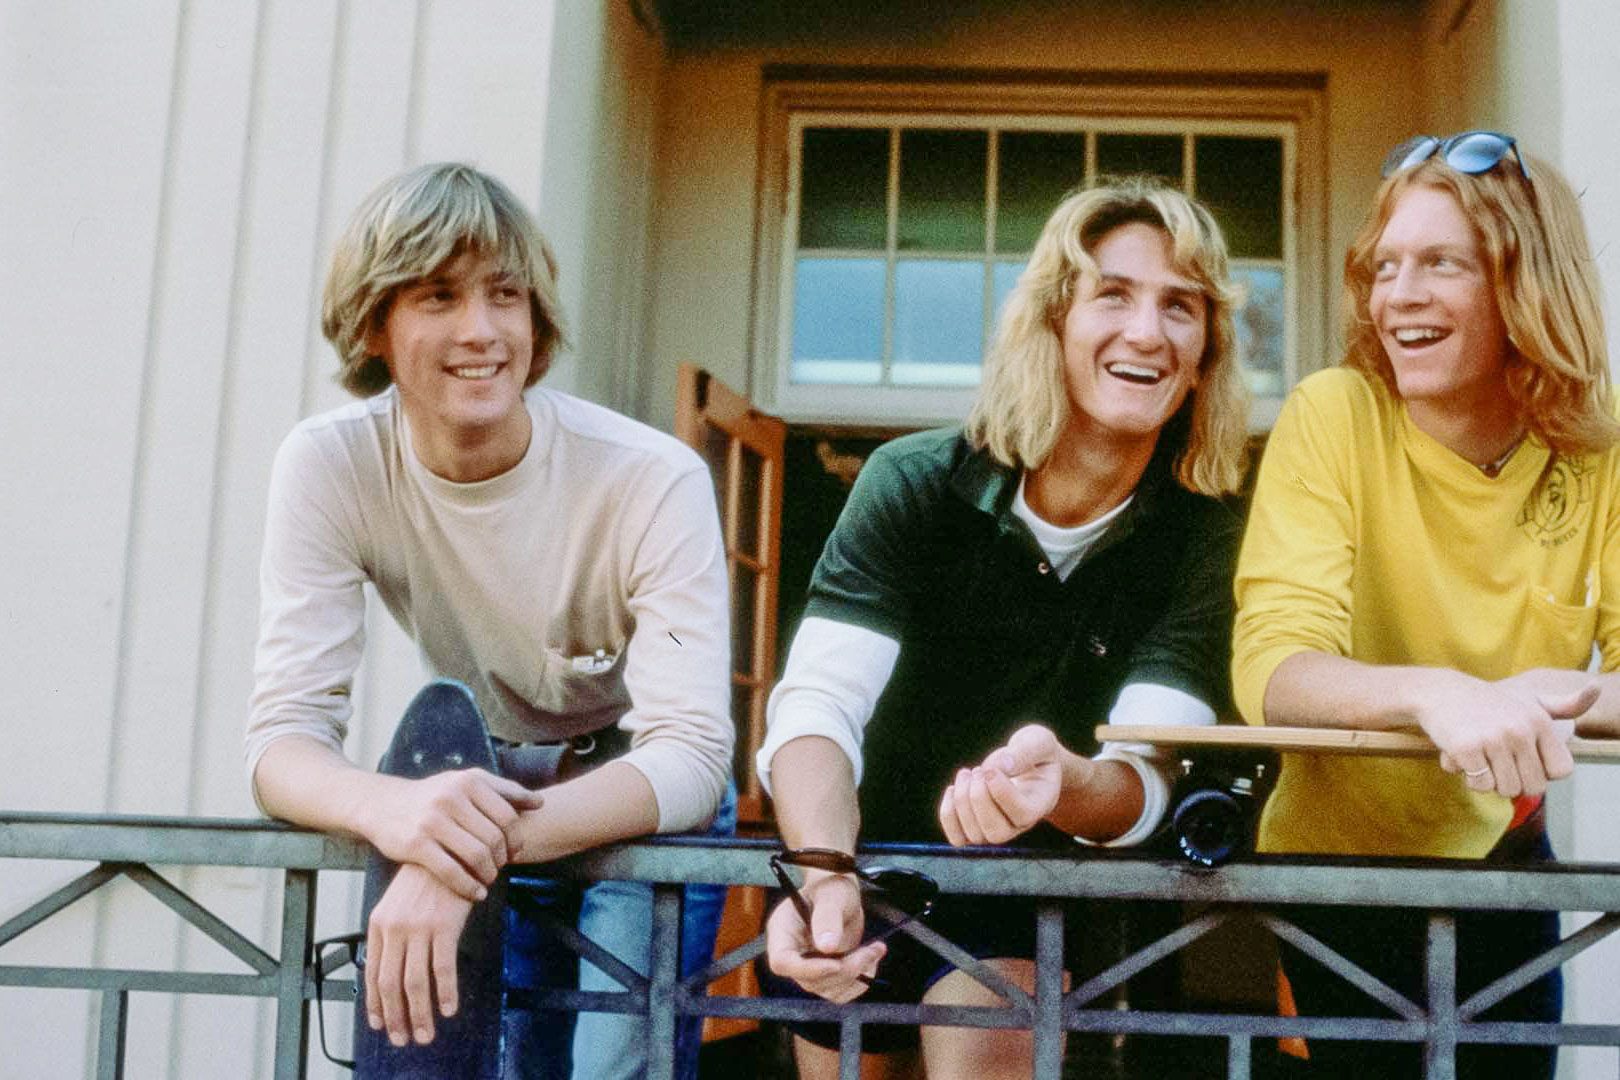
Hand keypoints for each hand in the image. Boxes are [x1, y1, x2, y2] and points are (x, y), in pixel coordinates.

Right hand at [364, 770, 543, 900]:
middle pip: (495, 838)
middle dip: (503, 858)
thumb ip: (503, 791)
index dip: (517, 838)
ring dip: (489, 874)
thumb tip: (540, 803)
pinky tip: (477, 894)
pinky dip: (469, 887)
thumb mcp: (465, 783)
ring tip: (489, 879)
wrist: (383, 804)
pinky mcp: (416, 845)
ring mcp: (432, 821)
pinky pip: (452, 872)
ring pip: (477, 856)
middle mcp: (452, 797)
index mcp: (469, 781)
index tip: (514, 851)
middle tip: (501, 868)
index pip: (508, 816)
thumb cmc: (433, 796)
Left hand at [364, 863, 473, 1046]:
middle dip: (397, 1017)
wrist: (450, 848)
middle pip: (391, 984)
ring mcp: (418, 927)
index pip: (371, 974)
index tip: (382, 1025)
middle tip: (405, 1039)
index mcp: (378, 924)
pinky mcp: (444, 925)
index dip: (376, 1004)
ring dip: (420, 1014)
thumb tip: (390, 972)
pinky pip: (443, 968)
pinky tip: (449, 1009)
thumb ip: (390, 934)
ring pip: (415, 982)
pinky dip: (446, 993)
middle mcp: (394, 928)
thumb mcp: (397, 903)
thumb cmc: (426, 879)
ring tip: (426, 1034)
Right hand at [764, 875, 882, 1002]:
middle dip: (844, 969)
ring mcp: (809, 967)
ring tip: (875, 950)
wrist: (841, 893)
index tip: (836, 963)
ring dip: (856, 976)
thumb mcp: (832, 895)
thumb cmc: (832, 886)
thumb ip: (828, 917)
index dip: (807, 969)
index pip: (782, 962)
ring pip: (827, 989)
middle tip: (870, 951)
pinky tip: (871, 959)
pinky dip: (860, 981)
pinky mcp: (826, 975)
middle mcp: (792, 953)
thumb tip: (827, 947)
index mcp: (782, 930)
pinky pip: (840, 992)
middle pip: (809, 980)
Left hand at [938, 724, 1067, 844]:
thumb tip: (1002, 766)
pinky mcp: (976, 829)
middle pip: (996, 833)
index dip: (1001, 792)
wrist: (1030, 765)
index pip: (1022, 814)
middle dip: (978, 798)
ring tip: (966, 773)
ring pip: (975, 836)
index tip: (990, 769)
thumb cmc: (1036, 752)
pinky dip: (948, 814)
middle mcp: (1019, 825)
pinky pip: (957, 838)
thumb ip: (1025, 751)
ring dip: (962, 801)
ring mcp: (997, 830)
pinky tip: (953, 788)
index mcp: (1039, 804)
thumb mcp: (1039, 741)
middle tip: (978, 770)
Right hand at [1419, 669, 1591, 797]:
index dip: (1542, 772)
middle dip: (1515, 782)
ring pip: (1506, 789)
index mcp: (1539, 721)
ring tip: (1482, 759)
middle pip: (1533, 786)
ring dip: (1492, 782)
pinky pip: (1479, 785)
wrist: (1439, 692)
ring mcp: (1492, 739)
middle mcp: (1519, 730)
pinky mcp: (1466, 749)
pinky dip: (1470, 778)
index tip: (1524, 759)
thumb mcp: (1530, 698)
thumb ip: (1565, 704)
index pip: (1560, 771)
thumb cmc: (1488, 701)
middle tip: (1498, 762)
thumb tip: (1596, 689)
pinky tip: (1464, 758)